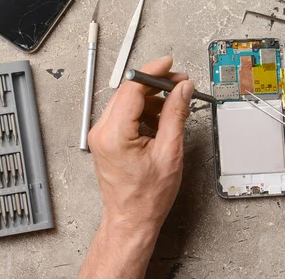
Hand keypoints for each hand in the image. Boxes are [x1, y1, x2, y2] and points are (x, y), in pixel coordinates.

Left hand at [78, 56, 193, 278]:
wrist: (132, 220)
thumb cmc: (147, 197)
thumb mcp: (170, 152)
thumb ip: (176, 115)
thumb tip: (182, 90)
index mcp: (115, 134)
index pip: (132, 88)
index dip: (153, 71)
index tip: (169, 64)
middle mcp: (102, 132)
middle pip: (129, 92)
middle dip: (156, 84)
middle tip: (179, 84)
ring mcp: (102, 135)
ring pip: (128, 102)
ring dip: (152, 99)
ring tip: (174, 106)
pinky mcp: (107, 139)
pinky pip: (126, 114)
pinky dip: (145, 111)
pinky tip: (161, 120)